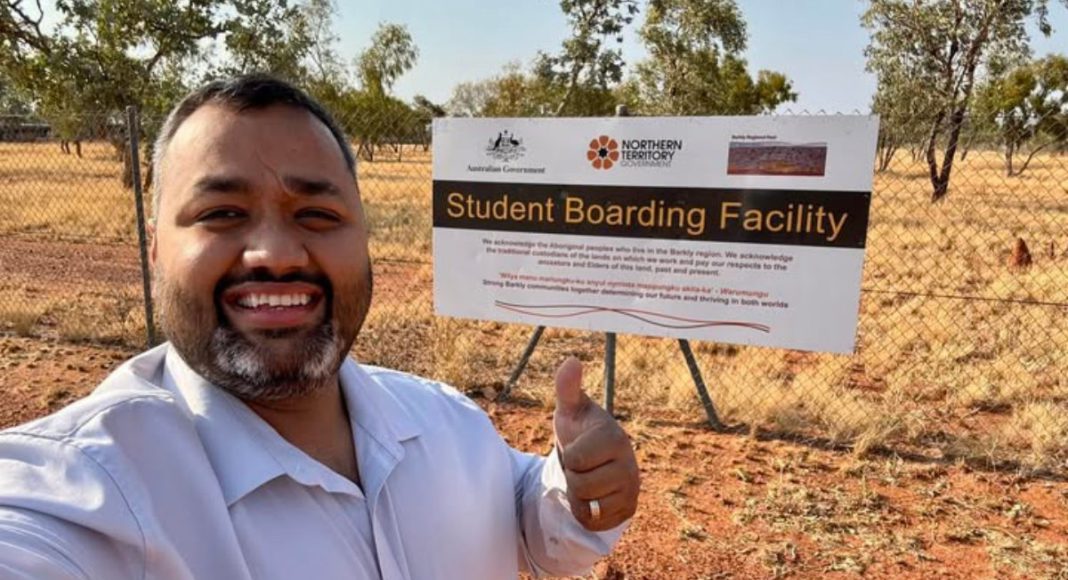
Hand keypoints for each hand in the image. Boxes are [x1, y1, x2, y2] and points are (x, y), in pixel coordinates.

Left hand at [553, 357, 639, 531]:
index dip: (568, 457)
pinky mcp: (629, 510)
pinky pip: (595, 523)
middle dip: (573, 478)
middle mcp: (630, 465)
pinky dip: (588, 514)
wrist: (596, 459)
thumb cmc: (580, 430)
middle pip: (580, 486)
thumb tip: (571, 360)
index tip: (580, 448)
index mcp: (615, 438)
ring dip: (579, 497)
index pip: (575, 461)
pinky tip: (594, 496)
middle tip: (583, 466)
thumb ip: (568, 387)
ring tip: (588, 479)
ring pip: (588, 507)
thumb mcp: (571, 410)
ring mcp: (632, 490)